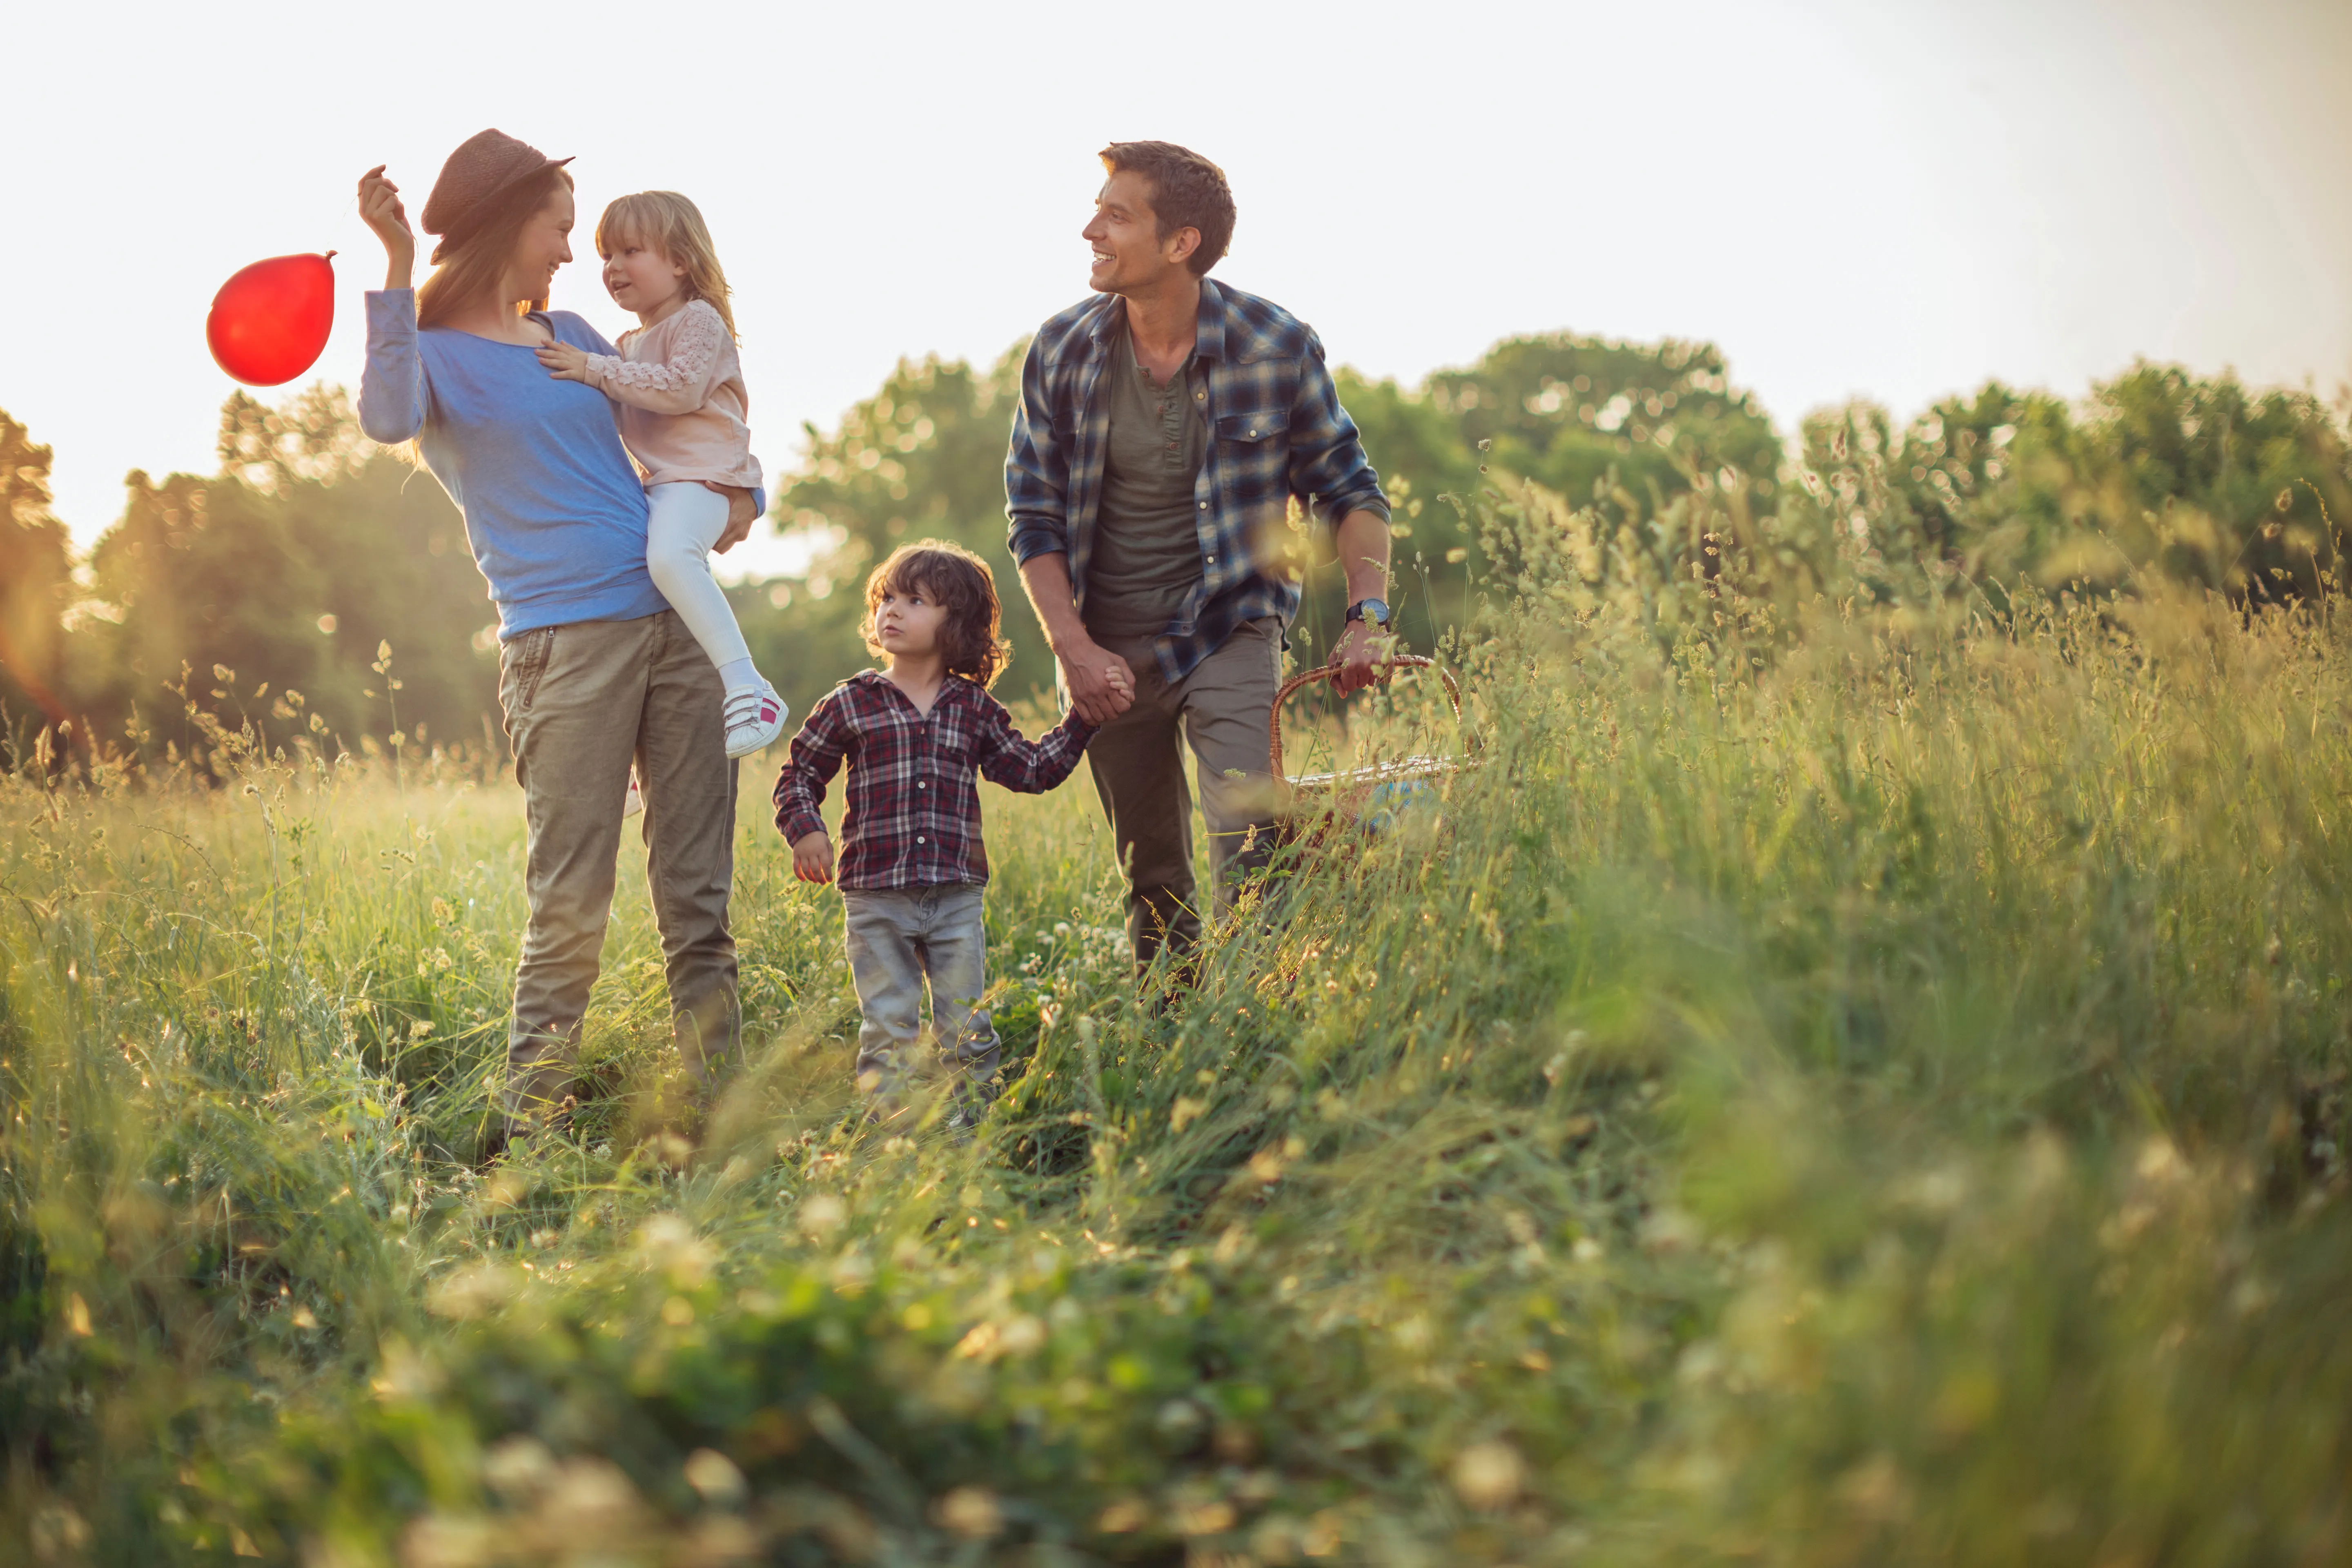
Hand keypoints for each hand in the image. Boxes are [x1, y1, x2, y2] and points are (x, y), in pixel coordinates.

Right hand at [357, 165, 414, 286]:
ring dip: (395, 196)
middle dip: (387, 182)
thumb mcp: (390, 207)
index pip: (363, 183)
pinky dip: (400, 206)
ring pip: (382, 188)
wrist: (402, 249)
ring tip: (398, 211)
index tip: (385, 166)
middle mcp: (363, 209)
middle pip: (371, 182)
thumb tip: (382, 174)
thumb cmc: (399, 229)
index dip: (373, 172)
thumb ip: (384, 193)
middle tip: (398, 191)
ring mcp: (369, 213)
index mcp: (363, 207)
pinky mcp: (378, 216)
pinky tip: (400, 217)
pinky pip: (392, 199)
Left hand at [536, 341, 590, 381]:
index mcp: (572, 353)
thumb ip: (570, 347)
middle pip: (557, 354)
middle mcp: (571, 358)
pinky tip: (551, 375)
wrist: (601, 371)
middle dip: (546, 352)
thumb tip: (562, 342)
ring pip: (559, 362)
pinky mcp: (576, 374)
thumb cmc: (590, 362)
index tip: (541, 340)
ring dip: (549, 361)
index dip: (550, 343)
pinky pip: (566, 374)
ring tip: (540, 361)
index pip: (559, 347)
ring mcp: (573, 366)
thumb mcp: (580, 352)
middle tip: (535, 351)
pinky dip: (559, 374)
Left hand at [704, 483, 756, 550]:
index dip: (709, 540)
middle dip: (711, 545)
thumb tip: (707, 482)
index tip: (700, 537)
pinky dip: (723, 543)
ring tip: (708, 539)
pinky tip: (717, 536)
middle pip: (720, 547)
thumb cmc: (742, 495)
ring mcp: (741, 535)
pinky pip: (729, 545)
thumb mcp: (732, 490)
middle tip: (700, 539)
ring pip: (724, 549)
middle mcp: (738, 531)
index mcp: (734, 521)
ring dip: (716, 545)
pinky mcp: (742, 536)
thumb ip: (719, 487)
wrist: (757, 502)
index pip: (719, 538)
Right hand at [791, 830, 834, 883]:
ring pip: (805, 870)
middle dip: (820, 878)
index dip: (828, 874)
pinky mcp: (795, 854)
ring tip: (815, 881)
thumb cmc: (820, 840)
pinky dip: (798, 875)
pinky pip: (795, 867)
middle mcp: (811, 852)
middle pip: (815, 869)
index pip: (825, 865)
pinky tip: (803, 880)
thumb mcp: (828, 845)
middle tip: (822, 883)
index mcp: (821, 849)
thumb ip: (830, 856)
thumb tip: (828, 868)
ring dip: (810, 878)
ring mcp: (802, 853)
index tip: (830, 880)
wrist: (806, 829)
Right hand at [1056, 635, 1135, 724]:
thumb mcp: (1119, 662)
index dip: (1125, 704)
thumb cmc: (1099, 655)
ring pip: (1100, 718)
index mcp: (1109, 684)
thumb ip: (1129, 679)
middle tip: (1113, 701)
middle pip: (1112, 715)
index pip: (1123, 707)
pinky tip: (1096, 712)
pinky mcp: (1076, 698)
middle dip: (1116, 709)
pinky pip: (1086, 718)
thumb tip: (1131, 698)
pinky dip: (1093, 719)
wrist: (1075, 650)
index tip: (1121, 698)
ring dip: (1105, 714)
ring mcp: (1085, 697)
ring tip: (1105, 705)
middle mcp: (1097, 693)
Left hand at [1331, 617, 1388, 695]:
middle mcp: (1364, 666)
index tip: (1349, 670)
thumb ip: (1334, 679)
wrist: (1365, 624)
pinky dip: (1382, 675)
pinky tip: (1377, 664)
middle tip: (1358, 662)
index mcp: (1350, 666)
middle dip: (1358, 677)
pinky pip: (1386, 680)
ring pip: (1373, 683)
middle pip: (1361, 685)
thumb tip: (1343, 695)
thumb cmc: (1347, 642)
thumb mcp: (1334, 658)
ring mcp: (1378, 664)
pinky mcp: (1389, 662)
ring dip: (1369, 676)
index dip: (1348, 680)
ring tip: (1367, 661)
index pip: (1349, 687)